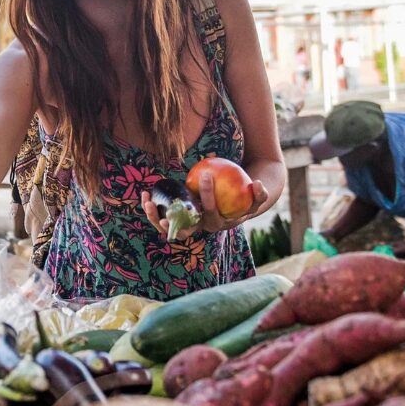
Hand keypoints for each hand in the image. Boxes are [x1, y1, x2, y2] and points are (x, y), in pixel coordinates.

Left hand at [141, 175, 269, 238]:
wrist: (235, 207)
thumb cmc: (244, 198)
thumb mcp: (255, 197)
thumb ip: (259, 194)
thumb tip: (257, 184)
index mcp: (217, 223)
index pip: (211, 212)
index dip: (208, 196)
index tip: (206, 175)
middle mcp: (201, 228)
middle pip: (185, 230)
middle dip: (173, 222)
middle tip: (164, 209)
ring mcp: (189, 226)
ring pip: (169, 228)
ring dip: (156, 218)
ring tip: (148, 202)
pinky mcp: (178, 222)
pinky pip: (163, 218)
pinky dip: (153, 210)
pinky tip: (145, 194)